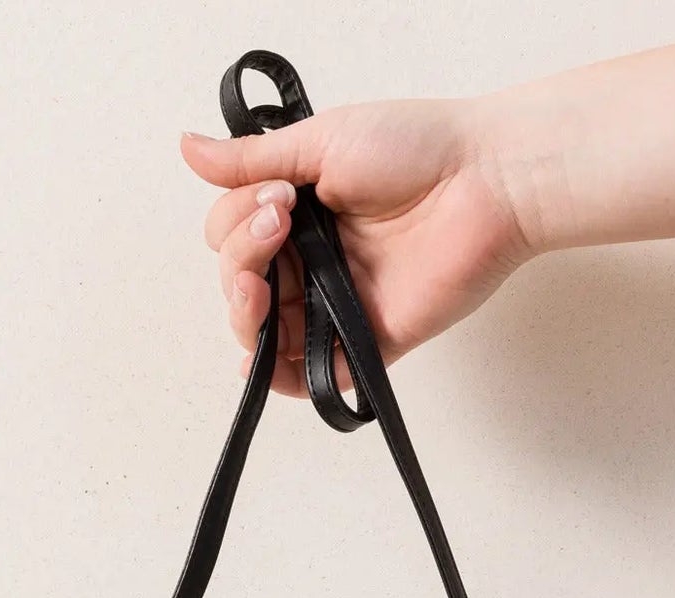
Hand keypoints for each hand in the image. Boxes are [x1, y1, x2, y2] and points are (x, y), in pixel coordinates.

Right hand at [181, 98, 532, 396]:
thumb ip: (251, 160)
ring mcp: (337, 304)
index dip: (237, 224)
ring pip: (266, 334)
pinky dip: (283, 377)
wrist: (486, 180)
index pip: (232, 237)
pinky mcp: (368, 341)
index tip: (276, 197)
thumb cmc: (418, 148)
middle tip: (279, 225)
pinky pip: (315, 376)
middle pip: (239, 286)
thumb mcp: (321, 141)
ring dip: (245, 316)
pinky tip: (262, 363)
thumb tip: (188, 148)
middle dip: (239, 263)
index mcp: (298, 214)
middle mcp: (312, 261)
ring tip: (258, 288)